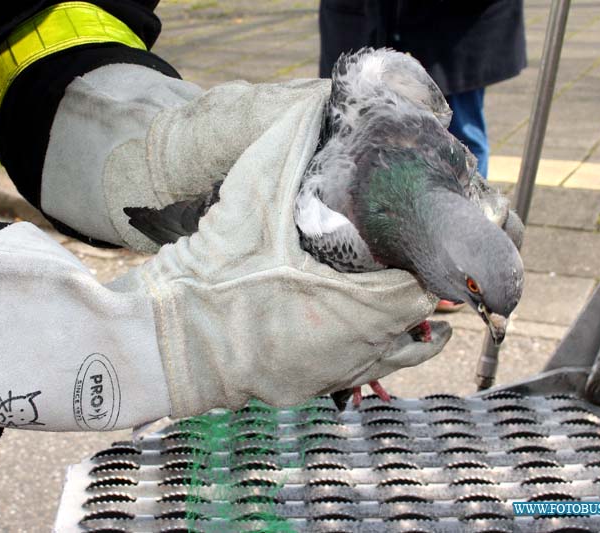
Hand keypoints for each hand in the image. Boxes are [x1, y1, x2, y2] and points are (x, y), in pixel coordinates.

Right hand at [111, 88, 449, 414]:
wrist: (172, 340)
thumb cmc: (220, 274)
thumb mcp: (254, 200)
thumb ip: (289, 146)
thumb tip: (315, 102)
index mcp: (361, 308)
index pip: (423, 287)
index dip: (426, 260)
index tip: (416, 236)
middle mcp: (361, 350)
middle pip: (417, 322)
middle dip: (417, 289)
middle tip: (408, 258)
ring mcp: (339, 376)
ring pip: (399, 355)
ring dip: (406, 327)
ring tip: (409, 302)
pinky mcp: (313, 388)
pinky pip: (365, 374)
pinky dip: (376, 351)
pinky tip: (370, 334)